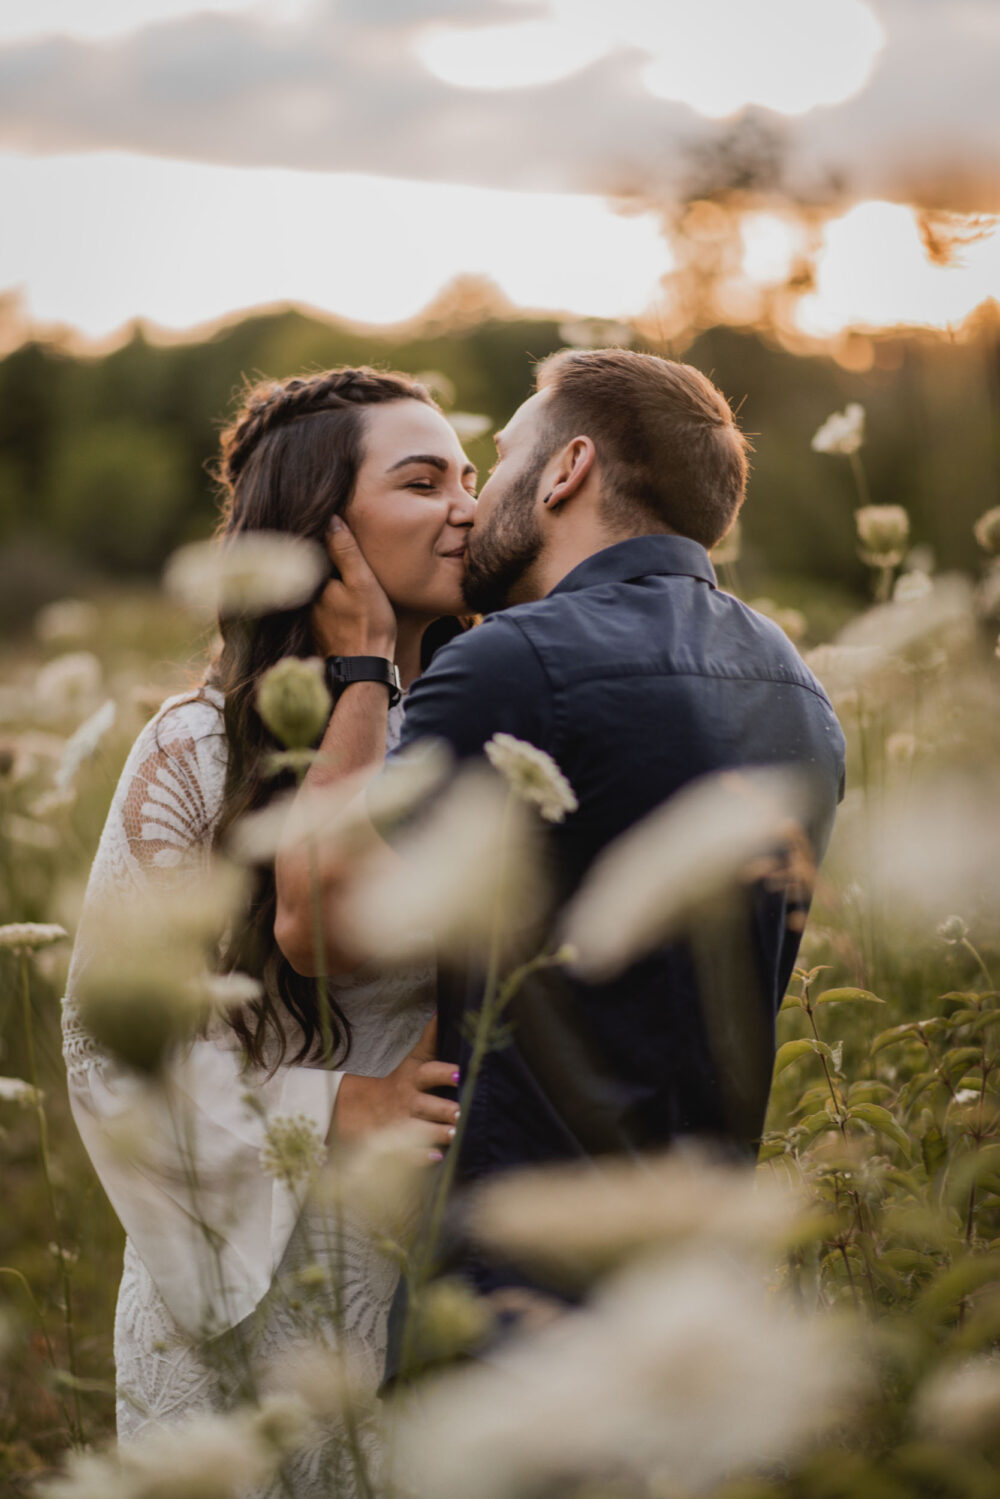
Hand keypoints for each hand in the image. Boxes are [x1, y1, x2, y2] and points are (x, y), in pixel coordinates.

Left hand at [312, 515, 397, 660]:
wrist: (365, 668)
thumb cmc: (368, 624)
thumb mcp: (362, 582)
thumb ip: (346, 551)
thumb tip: (331, 518)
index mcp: (313, 581)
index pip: (309, 548)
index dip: (319, 533)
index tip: (321, 514)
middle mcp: (304, 596)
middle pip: (310, 567)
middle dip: (316, 553)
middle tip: (326, 530)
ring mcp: (308, 614)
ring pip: (313, 585)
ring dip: (319, 573)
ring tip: (331, 555)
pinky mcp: (315, 627)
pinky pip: (316, 602)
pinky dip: (322, 593)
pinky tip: (334, 589)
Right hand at [332, 1016, 459, 1154]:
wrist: (361, 1111)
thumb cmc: (401, 1083)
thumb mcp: (414, 1060)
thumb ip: (430, 1038)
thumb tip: (442, 1009)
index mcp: (413, 1079)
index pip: (428, 1073)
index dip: (442, 1073)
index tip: (458, 1074)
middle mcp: (408, 1102)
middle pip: (426, 1105)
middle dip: (444, 1109)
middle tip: (461, 1111)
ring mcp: (401, 1125)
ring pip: (419, 1130)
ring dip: (437, 1132)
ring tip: (454, 1134)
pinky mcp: (396, 1146)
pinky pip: (408, 1153)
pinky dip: (421, 1156)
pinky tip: (436, 1156)